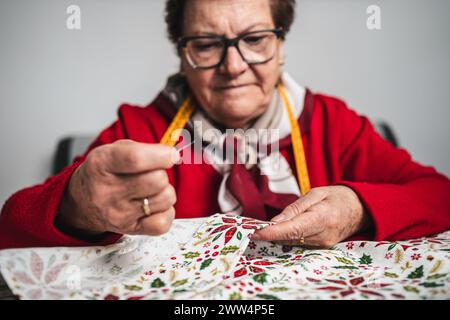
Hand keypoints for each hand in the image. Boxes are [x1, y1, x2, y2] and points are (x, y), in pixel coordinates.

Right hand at [56, 140, 179, 237]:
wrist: (82, 202)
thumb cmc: (104, 173)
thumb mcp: (113, 150)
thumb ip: (142, 149)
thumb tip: (171, 155)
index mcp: (102, 164)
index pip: (136, 159)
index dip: (161, 155)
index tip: (171, 154)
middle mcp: (108, 191)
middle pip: (157, 180)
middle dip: (161, 173)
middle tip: (151, 173)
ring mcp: (119, 214)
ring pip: (166, 198)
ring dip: (164, 191)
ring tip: (150, 190)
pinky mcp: (131, 230)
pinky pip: (163, 223)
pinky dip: (166, 212)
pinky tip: (153, 205)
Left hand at [252, 186, 372, 247]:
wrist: (359, 209)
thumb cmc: (336, 197)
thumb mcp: (315, 194)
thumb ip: (295, 208)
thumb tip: (274, 222)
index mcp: (321, 218)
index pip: (292, 230)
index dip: (272, 233)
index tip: (256, 233)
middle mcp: (322, 236)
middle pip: (290, 238)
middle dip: (270, 235)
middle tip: (252, 229)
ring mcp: (322, 244)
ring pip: (293, 242)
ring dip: (277, 237)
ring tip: (263, 228)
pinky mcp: (321, 248)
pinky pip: (299, 243)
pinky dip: (288, 237)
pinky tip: (280, 231)